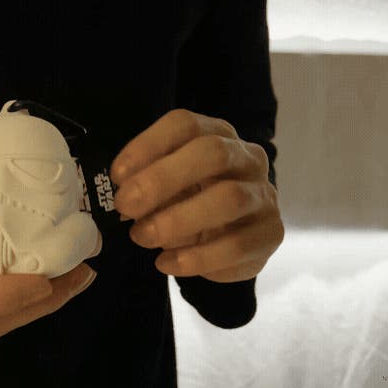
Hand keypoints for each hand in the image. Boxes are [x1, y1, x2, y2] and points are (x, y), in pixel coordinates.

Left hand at [109, 109, 283, 282]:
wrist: (227, 239)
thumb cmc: (187, 201)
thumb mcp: (162, 188)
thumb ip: (145, 187)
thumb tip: (126, 200)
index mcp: (214, 134)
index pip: (185, 124)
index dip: (148, 146)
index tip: (117, 176)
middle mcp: (245, 157)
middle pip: (212, 153)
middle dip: (162, 179)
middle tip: (126, 206)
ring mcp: (263, 194)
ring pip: (229, 199)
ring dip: (178, 220)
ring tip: (143, 237)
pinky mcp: (271, 233)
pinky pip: (238, 245)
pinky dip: (197, 258)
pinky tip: (167, 262)